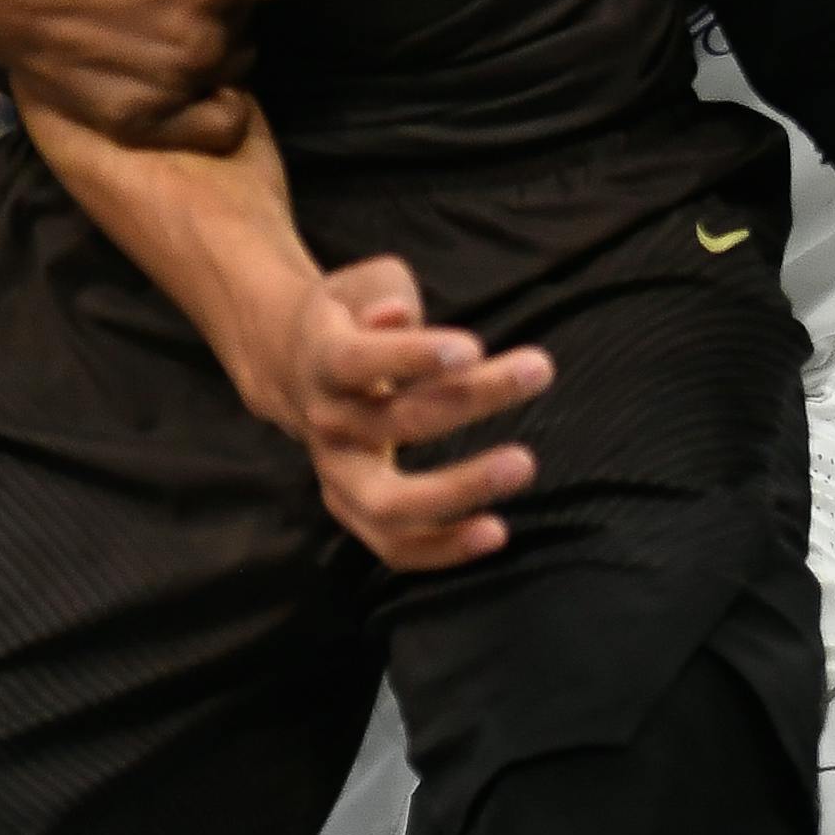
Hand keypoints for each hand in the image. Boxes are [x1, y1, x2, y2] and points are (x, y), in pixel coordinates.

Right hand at [0, 0, 298, 149]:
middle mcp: (202, 38)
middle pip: (250, 22)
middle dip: (225, 3)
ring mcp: (173, 85)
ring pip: (234, 67)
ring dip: (212, 50)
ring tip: (160, 29)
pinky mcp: (143, 121)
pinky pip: (220, 124)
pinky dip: (210, 105)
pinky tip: (182, 80)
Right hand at [280, 257, 555, 572]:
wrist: (294, 366)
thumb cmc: (351, 316)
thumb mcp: (360, 286)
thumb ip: (381, 296)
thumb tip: (396, 314)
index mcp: (323, 357)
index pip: (360, 360)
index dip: (412, 355)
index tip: (475, 346)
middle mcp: (326, 420)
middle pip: (395, 422)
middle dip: (469, 400)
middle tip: (540, 368)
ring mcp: (335, 472)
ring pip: (389, 502)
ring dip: (459, 489)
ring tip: (524, 463)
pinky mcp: (354, 509)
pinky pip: (394, 546)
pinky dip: (442, 549)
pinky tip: (498, 532)